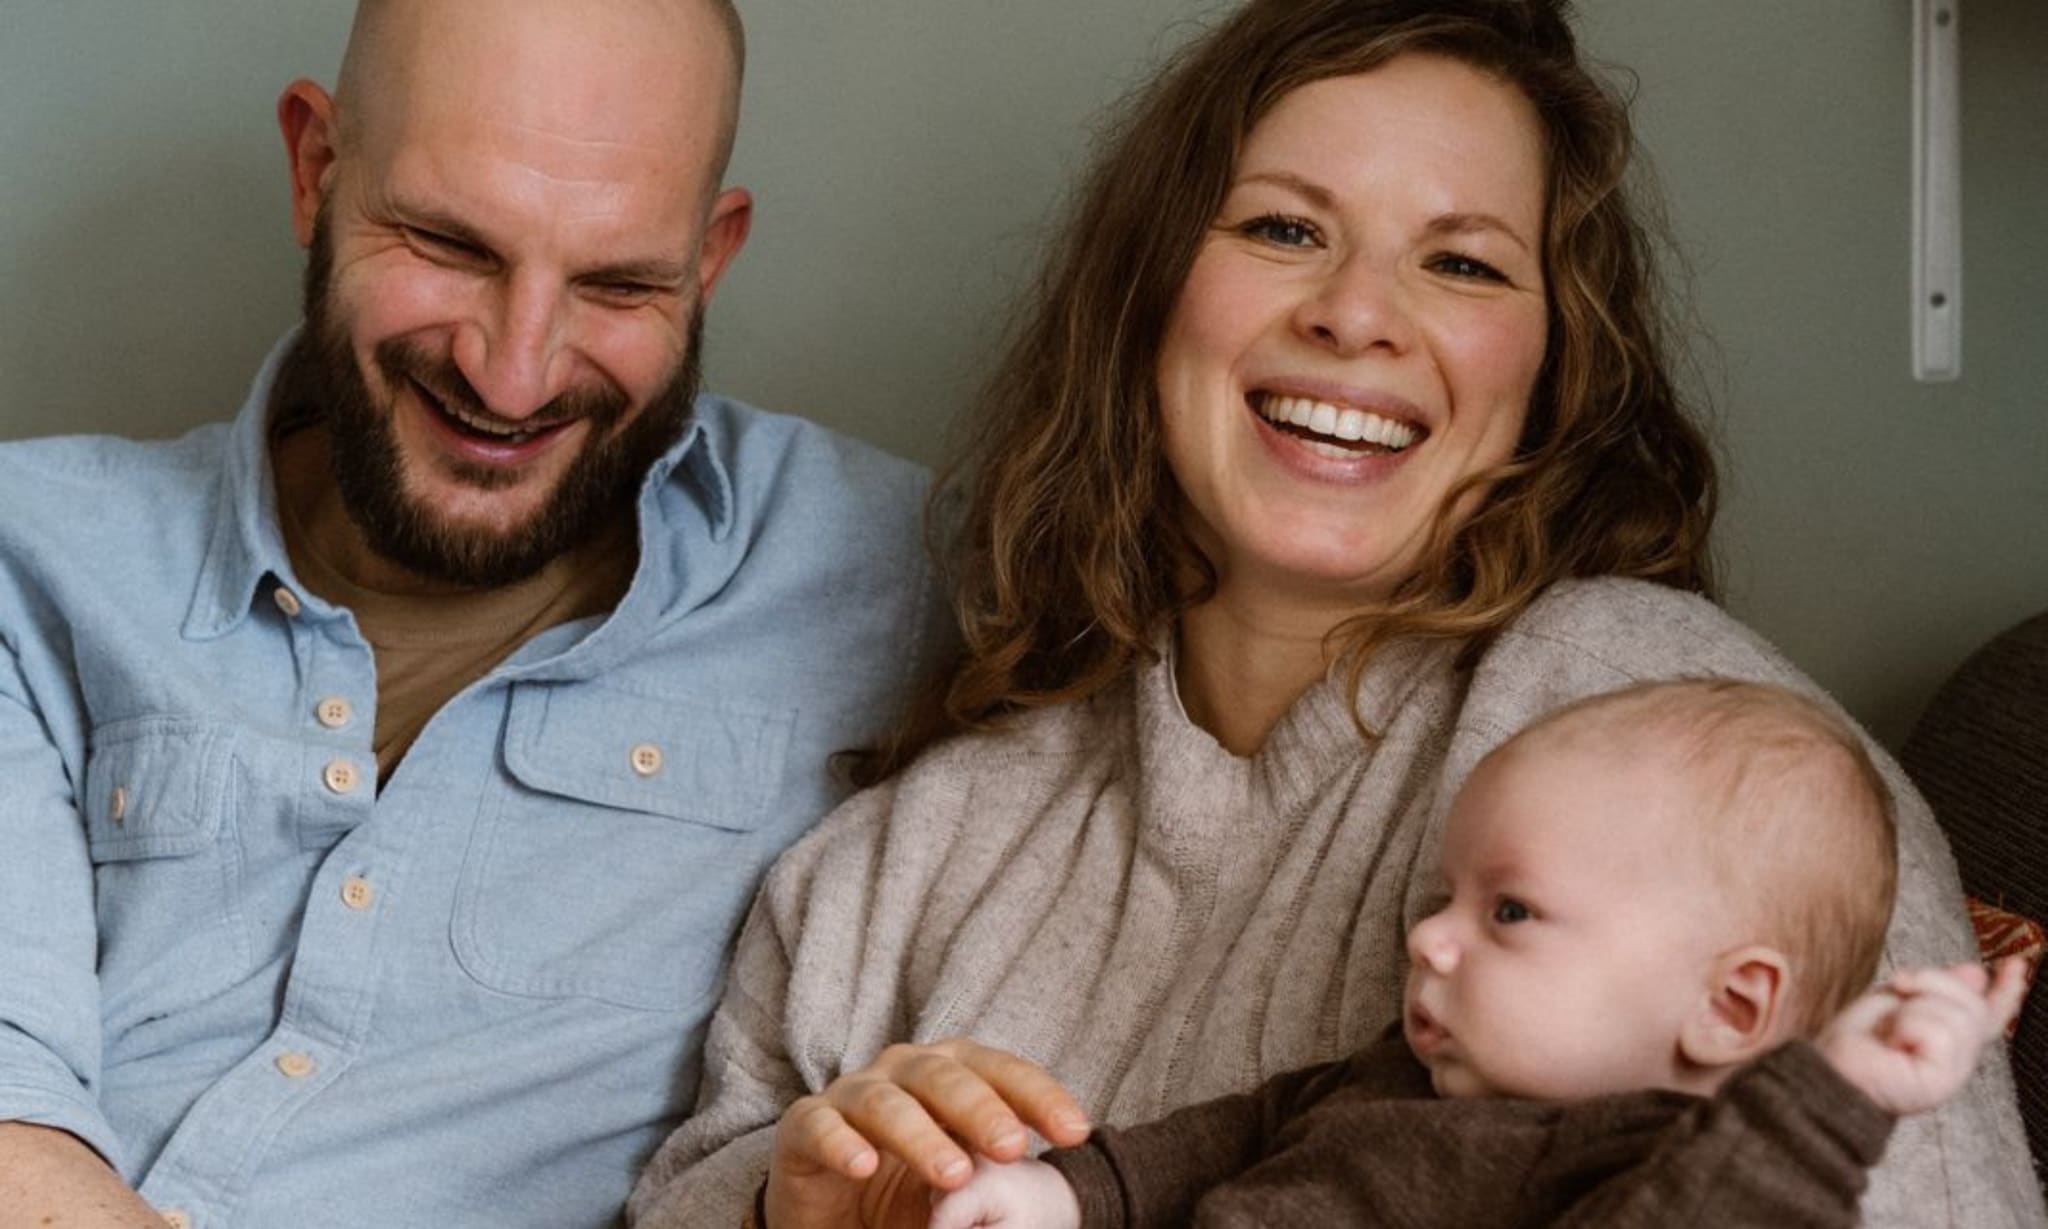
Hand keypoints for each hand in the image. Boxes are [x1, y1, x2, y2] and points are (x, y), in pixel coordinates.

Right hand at [763, 1038, 1090, 1228]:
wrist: (837, 1215)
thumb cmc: (910, 1191)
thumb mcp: (965, 1181)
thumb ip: (998, 1173)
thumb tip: (1053, 1195)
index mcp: (949, 1074)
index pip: (999, 1071)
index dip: (1038, 1094)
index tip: (1077, 1131)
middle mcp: (900, 1073)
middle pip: (943, 1075)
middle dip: (981, 1108)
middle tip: (1011, 1146)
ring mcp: (848, 1097)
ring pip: (885, 1101)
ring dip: (921, 1134)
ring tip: (953, 1174)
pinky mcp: (802, 1128)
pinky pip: (819, 1126)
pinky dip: (840, 1142)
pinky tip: (862, 1165)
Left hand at [1817, 957, 2029, 1116]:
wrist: (1829, 1069)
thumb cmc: (1855, 1039)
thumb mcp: (1897, 999)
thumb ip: (1937, 989)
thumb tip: (1975, 973)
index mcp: (1948, 1038)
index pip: (1989, 1013)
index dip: (2007, 990)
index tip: (2017, 963)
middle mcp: (1958, 1056)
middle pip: (1973, 1003)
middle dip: (1933, 979)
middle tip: (1898, 983)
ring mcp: (1953, 1071)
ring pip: (1958, 1015)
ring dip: (1912, 1008)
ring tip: (1891, 1030)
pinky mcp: (1943, 1081)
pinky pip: (1941, 1031)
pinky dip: (1908, 1026)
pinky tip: (1894, 1045)